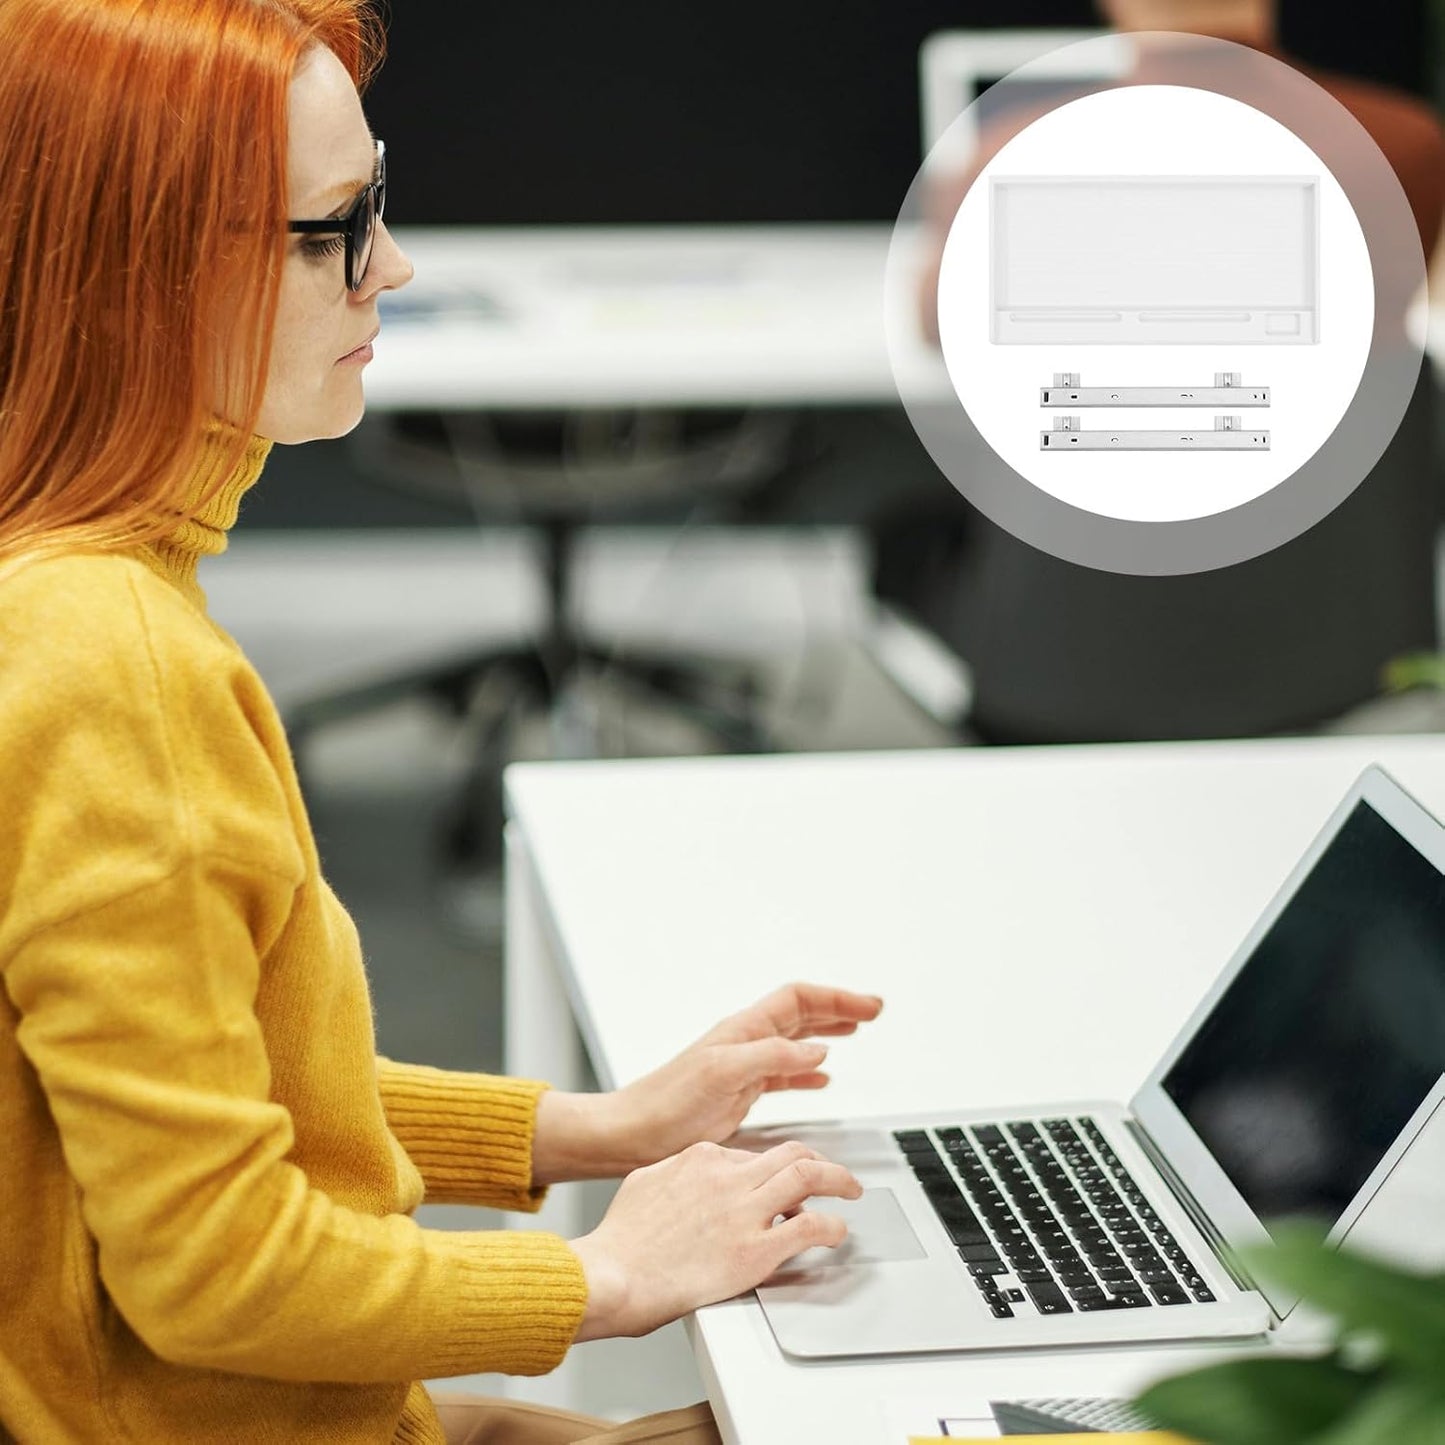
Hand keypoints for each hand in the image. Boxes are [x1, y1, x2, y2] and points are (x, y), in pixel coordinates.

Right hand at [570, 1139, 861, 1339]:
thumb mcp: (644, 1183)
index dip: (772, 1170)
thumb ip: (672, 1176)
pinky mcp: (756, 1249)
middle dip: (819, 1161)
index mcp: (700, 1158)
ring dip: (838, 1180)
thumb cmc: (619, 1240)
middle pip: (790, 1153)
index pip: (752, 1155)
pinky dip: (833, 1226)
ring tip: (850, 1189)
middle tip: (833, 1174)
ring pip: (808, 1176)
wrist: (612, 1274)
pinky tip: (837, 1232)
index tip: (781, 1183)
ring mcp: (744, 1210)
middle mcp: (727, 1176)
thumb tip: (683, 1178)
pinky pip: (811, 1226)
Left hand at [610, 982, 883, 1167]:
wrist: (633, 1134)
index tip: (869, 1006)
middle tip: (873, 1011)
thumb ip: (772, 1057)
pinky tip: (821, 1079)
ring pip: (796, 1040)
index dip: (836, 998)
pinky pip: (783, 1074)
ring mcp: (743, 1067)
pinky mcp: (739, 1093)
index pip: (798, 999)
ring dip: (828, 1033)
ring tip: (856, 1031)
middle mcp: (745, 1043)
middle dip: (839, 1009)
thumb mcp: (723, 1074)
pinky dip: (808, 1073)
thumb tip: (819, 1049)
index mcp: (743, 1030)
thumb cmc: (667, 1104)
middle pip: (802, 1013)